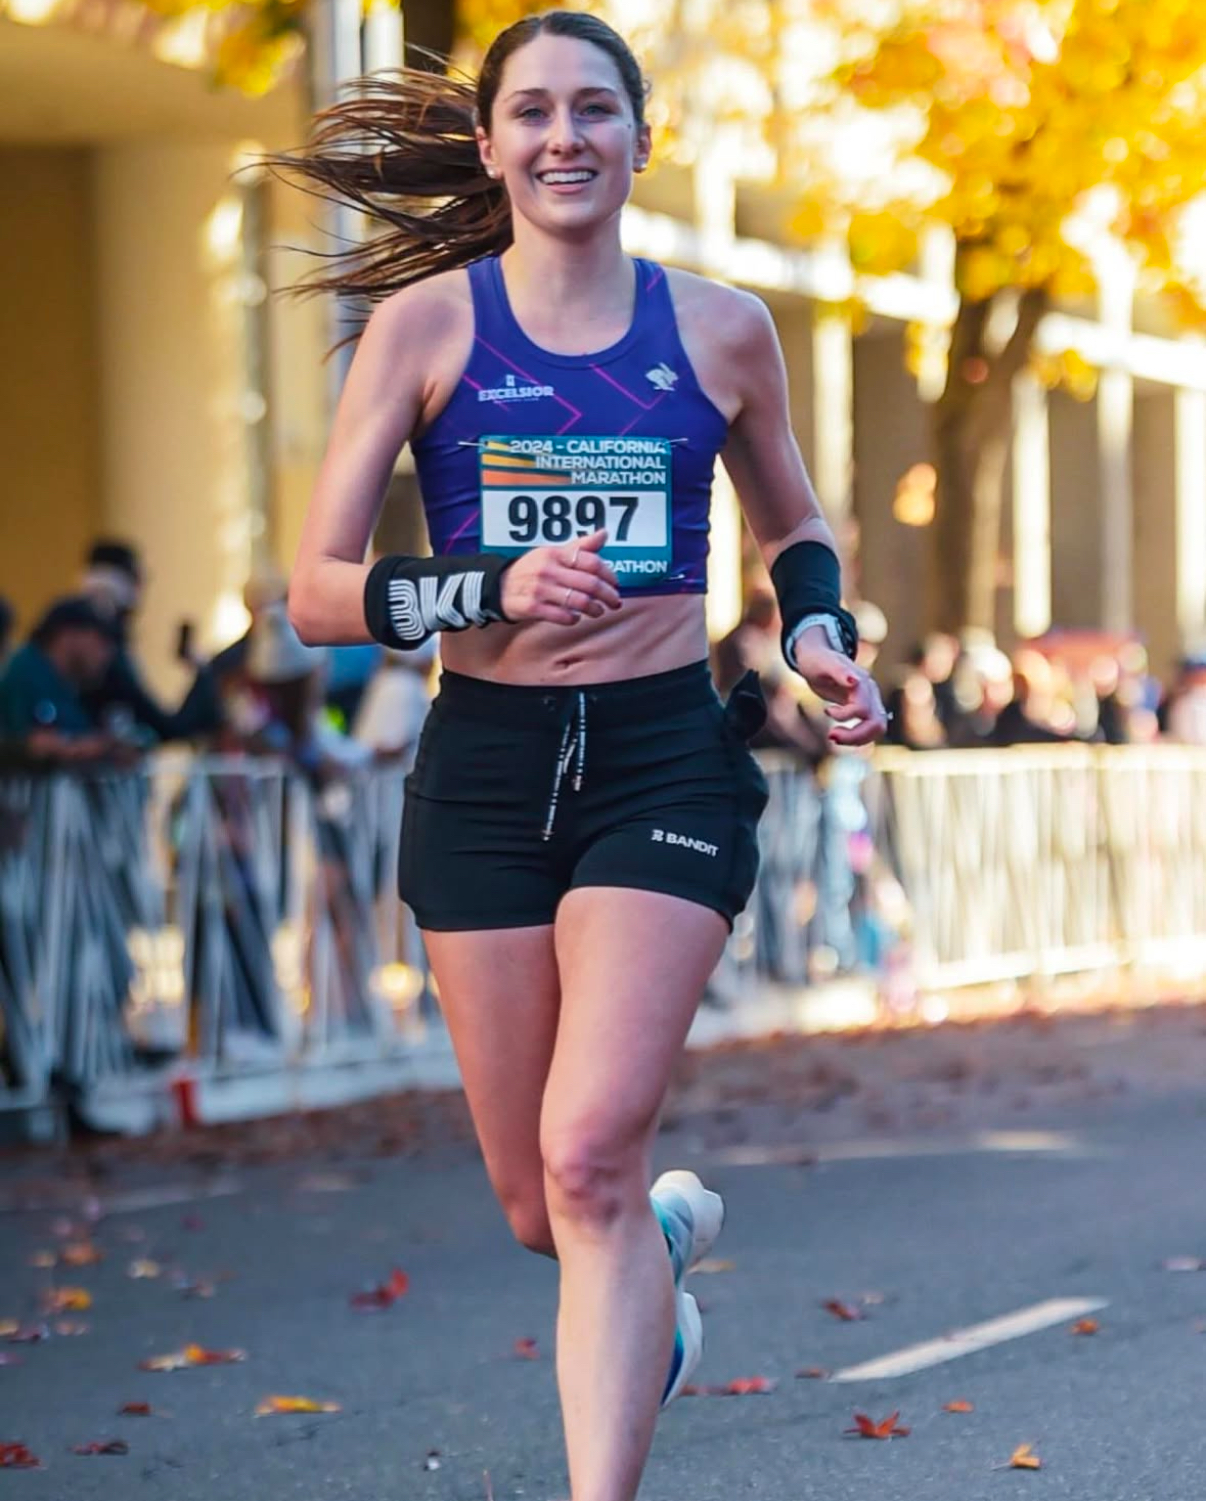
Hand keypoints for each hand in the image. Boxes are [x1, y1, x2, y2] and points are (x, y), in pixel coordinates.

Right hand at [499, 529, 621, 626]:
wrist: (498, 586)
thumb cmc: (532, 570)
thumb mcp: (553, 553)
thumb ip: (579, 547)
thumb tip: (604, 534)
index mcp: (555, 554)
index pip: (591, 562)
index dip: (609, 574)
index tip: (616, 584)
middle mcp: (548, 570)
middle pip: (590, 583)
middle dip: (608, 595)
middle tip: (615, 602)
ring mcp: (540, 589)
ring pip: (579, 601)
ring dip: (595, 609)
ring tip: (599, 611)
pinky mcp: (532, 608)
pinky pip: (562, 616)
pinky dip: (574, 619)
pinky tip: (576, 617)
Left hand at [792, 626, 887, 747]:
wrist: (819, 658)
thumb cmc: (818, 660)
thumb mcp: (823, 663)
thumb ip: (839, 671)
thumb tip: (854, 681)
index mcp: (862, 682)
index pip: (863, 708)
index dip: (845, 715)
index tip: (827, 711)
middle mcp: (871, 692)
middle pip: (877, 723)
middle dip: (855, 736)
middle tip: (831, 735)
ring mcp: (871, 701)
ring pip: (877, 729)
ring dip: (857, 739)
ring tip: (833, 735)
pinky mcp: (867, 709)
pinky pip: (871, 729)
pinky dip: (856, 737)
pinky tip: (839, 734)